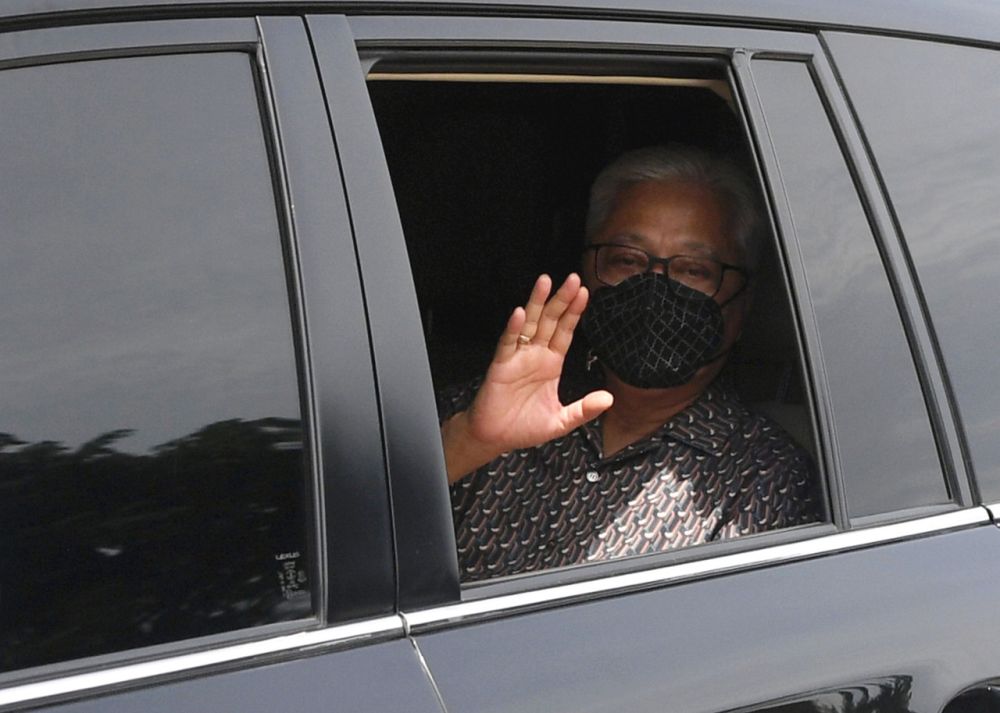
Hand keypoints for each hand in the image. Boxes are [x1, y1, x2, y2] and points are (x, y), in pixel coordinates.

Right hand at [442, 273, 612, 481]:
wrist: (495, 438)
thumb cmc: (524, 427)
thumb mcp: (561, 421)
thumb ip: (584, 410)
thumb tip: (609, 399)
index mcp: (551, 364)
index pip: (566, 332)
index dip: (574, 313)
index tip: (584, 293)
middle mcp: (535, 355)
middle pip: (551, 321)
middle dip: (561, 300)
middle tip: (573, 279)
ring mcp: (518, 357)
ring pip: (529, 324)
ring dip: (537, 303)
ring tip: (545, 282)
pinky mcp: (501, 365)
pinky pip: (507, 343)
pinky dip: (513, 328)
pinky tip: (520, 314)